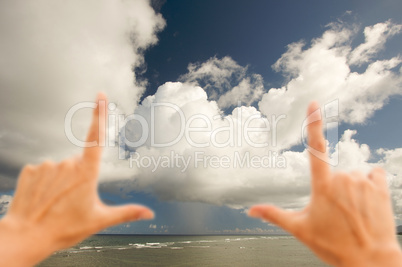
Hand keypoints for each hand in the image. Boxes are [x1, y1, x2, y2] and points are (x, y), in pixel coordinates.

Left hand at [0, 93, 153, 266]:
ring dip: (61, 181)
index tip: (100, 95)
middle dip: (79, 177)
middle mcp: (67, 164)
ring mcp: (47, 166)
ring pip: (60, 168)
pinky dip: (44, 182)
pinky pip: (43, 171)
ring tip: (56, 202)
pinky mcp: (30, 170)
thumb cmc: (64, 229)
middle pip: (78, 163)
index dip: (99, 114)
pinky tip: (43, 198)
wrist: (26, 237)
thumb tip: (150, 214)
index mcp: (86, 172)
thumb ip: (127, 212)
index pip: (96, 137)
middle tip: (72, 201)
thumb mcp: (100, 220)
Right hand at [249, 101, 401, 266]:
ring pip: (354, 175)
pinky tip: (368, 201)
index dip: (314, 123)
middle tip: (336, 213)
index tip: (314, 104)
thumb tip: (251, 210)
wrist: (370, 261)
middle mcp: (343, 178)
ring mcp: (363, 181)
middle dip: (334, 187)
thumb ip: (274, 214)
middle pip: (335, 172)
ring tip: (353, 212)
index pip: (315, 148)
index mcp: (322, 186)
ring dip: (352, 188)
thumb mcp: (300, 229)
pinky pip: (374, 173)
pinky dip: (370, 183)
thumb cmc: (334, 246)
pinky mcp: (381, 187)